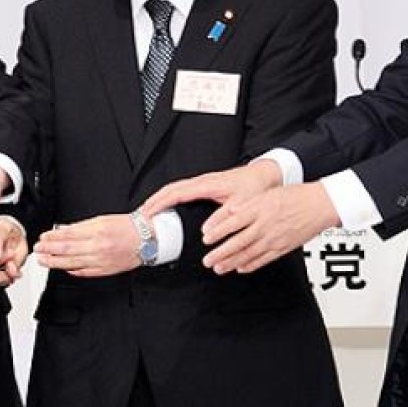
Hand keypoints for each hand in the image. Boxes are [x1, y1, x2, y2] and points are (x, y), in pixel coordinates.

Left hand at [34, 214, 140, 277]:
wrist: (147, 240)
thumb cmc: (127, 227)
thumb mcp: (102, 220)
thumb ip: (81, 226)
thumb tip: (64, 229)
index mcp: (97, 231)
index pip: (68, 234)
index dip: (52, 237)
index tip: (43, 238)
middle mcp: (98, 246)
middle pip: (67, 249)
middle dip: (49, 250)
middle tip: (38, 250)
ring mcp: (101, 260)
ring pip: (72, 263)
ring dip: (55, 262)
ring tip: (44, 261)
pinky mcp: (105, 270)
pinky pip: (84, 272)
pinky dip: (72, 271)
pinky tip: (63, 269)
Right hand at [140, 160, 282, 216]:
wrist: (265, 175)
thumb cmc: (256, 188)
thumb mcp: (242, 206)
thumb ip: (224, 219)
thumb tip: (206, 232)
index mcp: (208, 185)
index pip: (177, 192)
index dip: (161, 202)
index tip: (149, 211)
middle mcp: (203, 181)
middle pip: (171, 188)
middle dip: (154, 199)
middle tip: (141, 213)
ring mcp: (203, 182)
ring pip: (175, 188)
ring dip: (161, 198)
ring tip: (150, 210)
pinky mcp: (206, 185)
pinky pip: (182, 190)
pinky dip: (170, 197)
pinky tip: (169, 206)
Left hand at [200, 181, 339, 274]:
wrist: (319, 205)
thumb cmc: (294, 197)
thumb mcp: (265, 194)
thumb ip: (245, 204)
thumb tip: (227, 211)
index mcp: (260, 209)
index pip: (234, 222)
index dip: (218, 231)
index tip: (206, 238)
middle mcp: (266, 225)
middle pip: (239, 242)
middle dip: (221, 253)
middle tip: (207, 260)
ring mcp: (275, 239)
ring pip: (249, 254)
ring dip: (232, 263)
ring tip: (219, 268)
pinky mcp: (284, 248)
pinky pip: (265, 259)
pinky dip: (251, 265)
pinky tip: (241, 268)